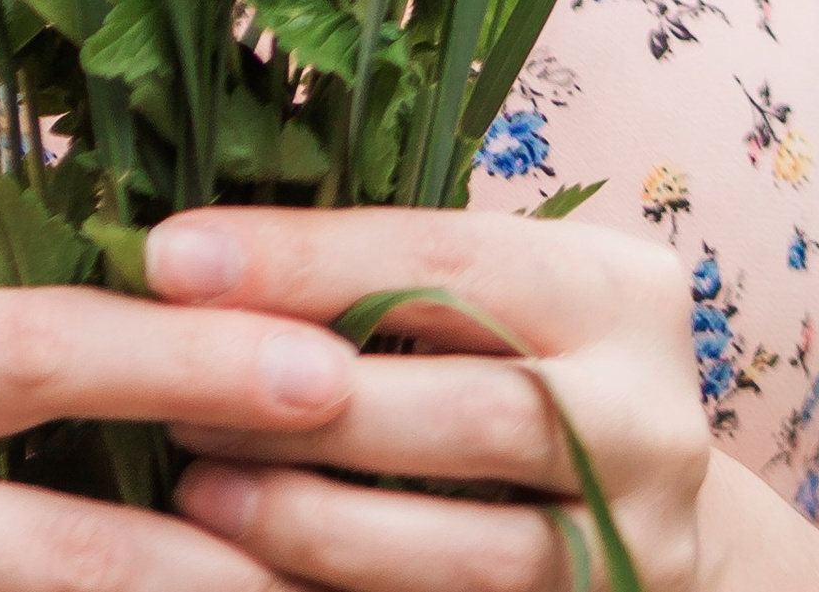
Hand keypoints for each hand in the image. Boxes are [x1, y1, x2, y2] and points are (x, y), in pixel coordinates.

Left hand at [150, 206, 723, 590]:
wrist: (638, 508)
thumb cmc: (514, 362)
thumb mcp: (483, 294)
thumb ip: (375, 275)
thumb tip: (186, 257)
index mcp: (614, 291)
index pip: (446, 258)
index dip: (301, 259)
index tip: (169, 260)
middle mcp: (649, 419)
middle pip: (472, 412)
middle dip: (308, 408)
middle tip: (175, 397)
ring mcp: (642, 546)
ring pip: (468, 550)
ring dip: (316, 522)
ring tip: (200, 492)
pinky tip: (252, 569)